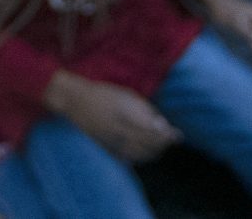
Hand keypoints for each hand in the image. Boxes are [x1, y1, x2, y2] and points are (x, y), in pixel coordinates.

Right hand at [46, 73, 180, 162]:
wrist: (75, 101)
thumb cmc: (102, 94)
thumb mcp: (126, 95)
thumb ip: (144, 110)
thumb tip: (162, 124)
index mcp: (126, 116)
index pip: (153, 133)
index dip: (167, 136)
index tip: (177, 135)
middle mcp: (120, 131)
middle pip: (148, 145)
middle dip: (162, 144)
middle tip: (171, 140)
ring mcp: (112, 142)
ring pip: (139, 155)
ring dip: (153, 153)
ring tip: (159, 148)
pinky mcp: (105, 148)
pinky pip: (127, 158)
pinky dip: (139, 158)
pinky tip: (143, 153)